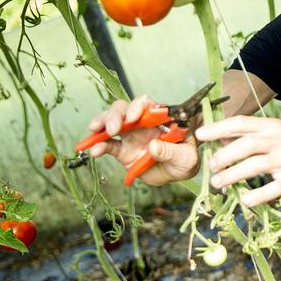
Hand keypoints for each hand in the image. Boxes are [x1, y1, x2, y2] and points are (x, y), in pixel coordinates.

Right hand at [85, 94, 199, 184]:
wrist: (178, 175)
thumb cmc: (186, 160)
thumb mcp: (186, 157)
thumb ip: (171, 151)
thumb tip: (153, 146)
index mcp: (160, 119)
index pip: (146, 104)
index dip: (138, 106)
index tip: (133, 117)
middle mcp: (143, 123)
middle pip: (124, 109)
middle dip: (115, 115)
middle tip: (113, 128)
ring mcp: (131, 135)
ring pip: (112, 122)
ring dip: (102, 124)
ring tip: (95, 131)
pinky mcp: (123, 151)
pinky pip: (109, 145)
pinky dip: (100, 146)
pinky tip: (95, 150)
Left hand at [195, 115, 280, 205]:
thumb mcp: (273, 136)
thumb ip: (248, 137)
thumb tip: (218, 139)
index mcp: (271, 127)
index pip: (241, 123)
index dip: (218, 128)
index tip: (200, 136)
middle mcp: (280, 141)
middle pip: (246, 145)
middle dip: (224, 156)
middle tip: (212, 166)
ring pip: (255, 166)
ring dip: (232, 176)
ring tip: (218, 183)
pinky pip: (271, 189)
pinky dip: (256, 195)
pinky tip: (244, 199)